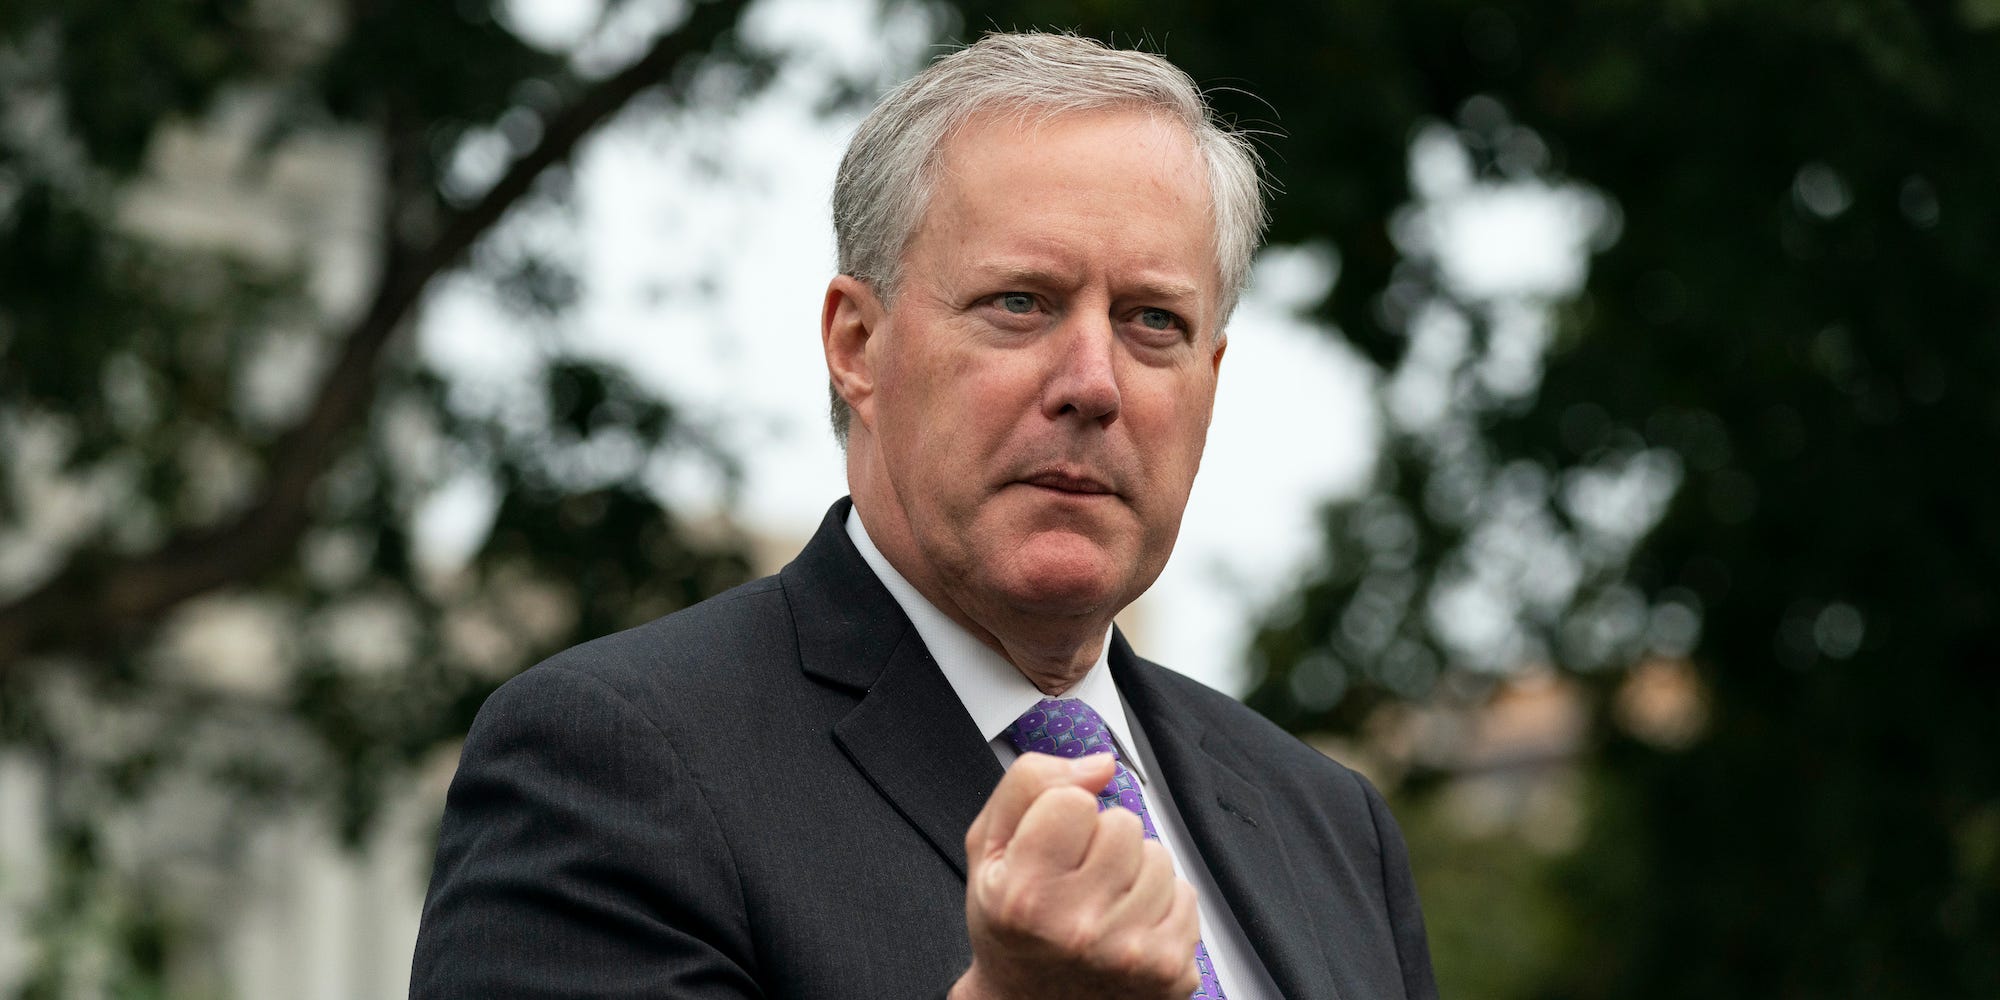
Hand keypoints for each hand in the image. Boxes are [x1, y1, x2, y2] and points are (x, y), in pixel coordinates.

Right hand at [949, 752, 1199, 999]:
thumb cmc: (1009, 926)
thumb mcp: (987, 849)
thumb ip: (1030, 785)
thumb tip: (1100, 765)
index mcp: (1025, 895)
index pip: (1074, 800)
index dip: (1060, 817)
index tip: (1048, 852)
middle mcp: (1078, 929)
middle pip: (1124, 823)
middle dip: (1102, 842)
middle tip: (1075, 880)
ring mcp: (1129, 954)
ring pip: (1158, 856)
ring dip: (1134, 873)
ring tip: (1101, 905)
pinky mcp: (1169, 971)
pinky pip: (1185, 894)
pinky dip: (1160, 905)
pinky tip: (1126, 928)